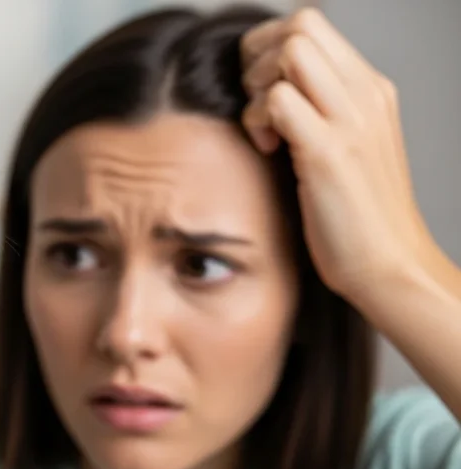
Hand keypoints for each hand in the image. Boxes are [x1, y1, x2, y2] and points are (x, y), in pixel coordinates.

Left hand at [239, 8, 437, 297]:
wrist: (388, 266)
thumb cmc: (354, 216)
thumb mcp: (340, 147)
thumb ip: (315, 112)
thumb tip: (268, 91)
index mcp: (370, 90)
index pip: (311, 25)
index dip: (269, 49)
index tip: (261, 94)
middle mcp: (366, 95)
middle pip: (300, 25)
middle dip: (259, 58)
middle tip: (255, 106)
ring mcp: (352, 121)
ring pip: (290, 51)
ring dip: (258, 86)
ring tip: (264, 130)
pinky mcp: (330, 152)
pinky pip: (279, 100)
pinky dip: (258, 119)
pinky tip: (267, 150)